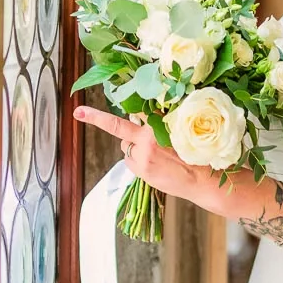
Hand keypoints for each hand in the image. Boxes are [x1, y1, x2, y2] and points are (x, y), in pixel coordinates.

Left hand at [73, 104, 227, 210]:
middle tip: (79, 112)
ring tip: (156, 157)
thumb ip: (159, 121)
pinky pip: (130, 160)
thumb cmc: (195, 152)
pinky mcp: (141, 167)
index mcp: (160, 120)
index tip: (81, 109)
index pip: (134, 107)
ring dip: (134, 148)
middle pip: (120, 125)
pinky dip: (137, 162)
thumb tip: (138, 116)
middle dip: (102, 120)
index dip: (113, 103)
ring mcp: (143, 152)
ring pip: (126, 146)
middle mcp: (149, 134)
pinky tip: (154, 166)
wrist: (203, 179)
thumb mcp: (180, 129)